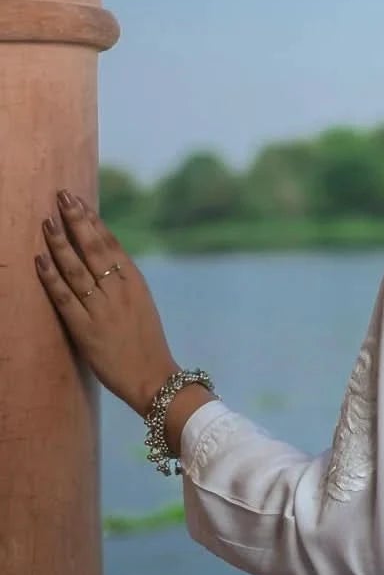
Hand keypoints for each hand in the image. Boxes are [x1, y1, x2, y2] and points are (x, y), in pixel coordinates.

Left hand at [34, 191, 178, 415]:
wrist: (153, 377)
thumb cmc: (145, 342)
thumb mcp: (141, 304)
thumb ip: (122, 282)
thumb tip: (100, 260)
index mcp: (134, 282)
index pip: (110, 243)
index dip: (92, 220)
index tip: (78, 201)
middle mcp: (118, 290)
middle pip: (93, 248)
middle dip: (76, 220)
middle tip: (61, 197)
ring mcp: (102, 308)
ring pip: (76, 268)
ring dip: (60, 242)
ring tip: (47, 222)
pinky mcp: (85, 329)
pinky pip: (65, 298)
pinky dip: (51, 277)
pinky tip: (40, 260)